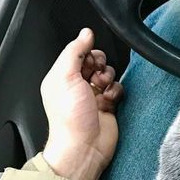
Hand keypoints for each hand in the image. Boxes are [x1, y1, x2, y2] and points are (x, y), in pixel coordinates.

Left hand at [41, 28, 122, 179]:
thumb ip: (75, 51)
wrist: (84, 147)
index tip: (90, 62)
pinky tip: (109, 101)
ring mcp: (93, 96)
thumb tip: (85, 33)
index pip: (79, 53)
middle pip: (96, 62)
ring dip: (109, 80)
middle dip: (101, 67)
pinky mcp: (108, 105)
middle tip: (96, 77)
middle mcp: (77, 85)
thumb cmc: (70, 118)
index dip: (88, 53)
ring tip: (102, 91)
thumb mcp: (66, 76)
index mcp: (62, 77)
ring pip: (109, 74)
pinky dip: (116, 92)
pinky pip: (117, 89)